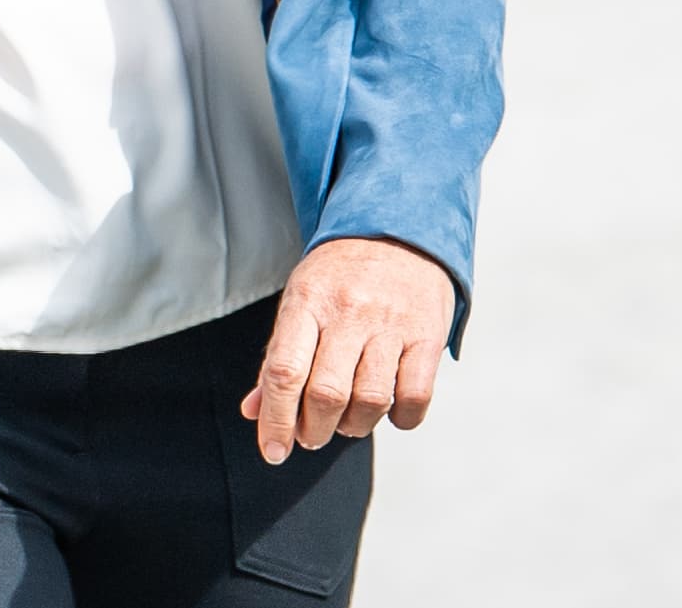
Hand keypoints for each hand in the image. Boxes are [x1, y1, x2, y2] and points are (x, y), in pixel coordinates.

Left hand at [242, 237, 455, 462]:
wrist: (397, 230)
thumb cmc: (339, 276)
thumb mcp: (299, 302)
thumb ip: (278, 358)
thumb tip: (254, 412)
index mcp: (306, 302)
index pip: (284, 371)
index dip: (276, 420)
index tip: (274, 452)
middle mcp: (348, 312)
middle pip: (326, 393)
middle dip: (314, 430)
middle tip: (311, 435)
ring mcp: (391, 324)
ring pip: (370, 400)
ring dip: (354, 427)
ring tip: (346, 422)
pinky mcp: (428, 335)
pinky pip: (415, 396)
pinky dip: (400, 419)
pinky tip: (388, 412)